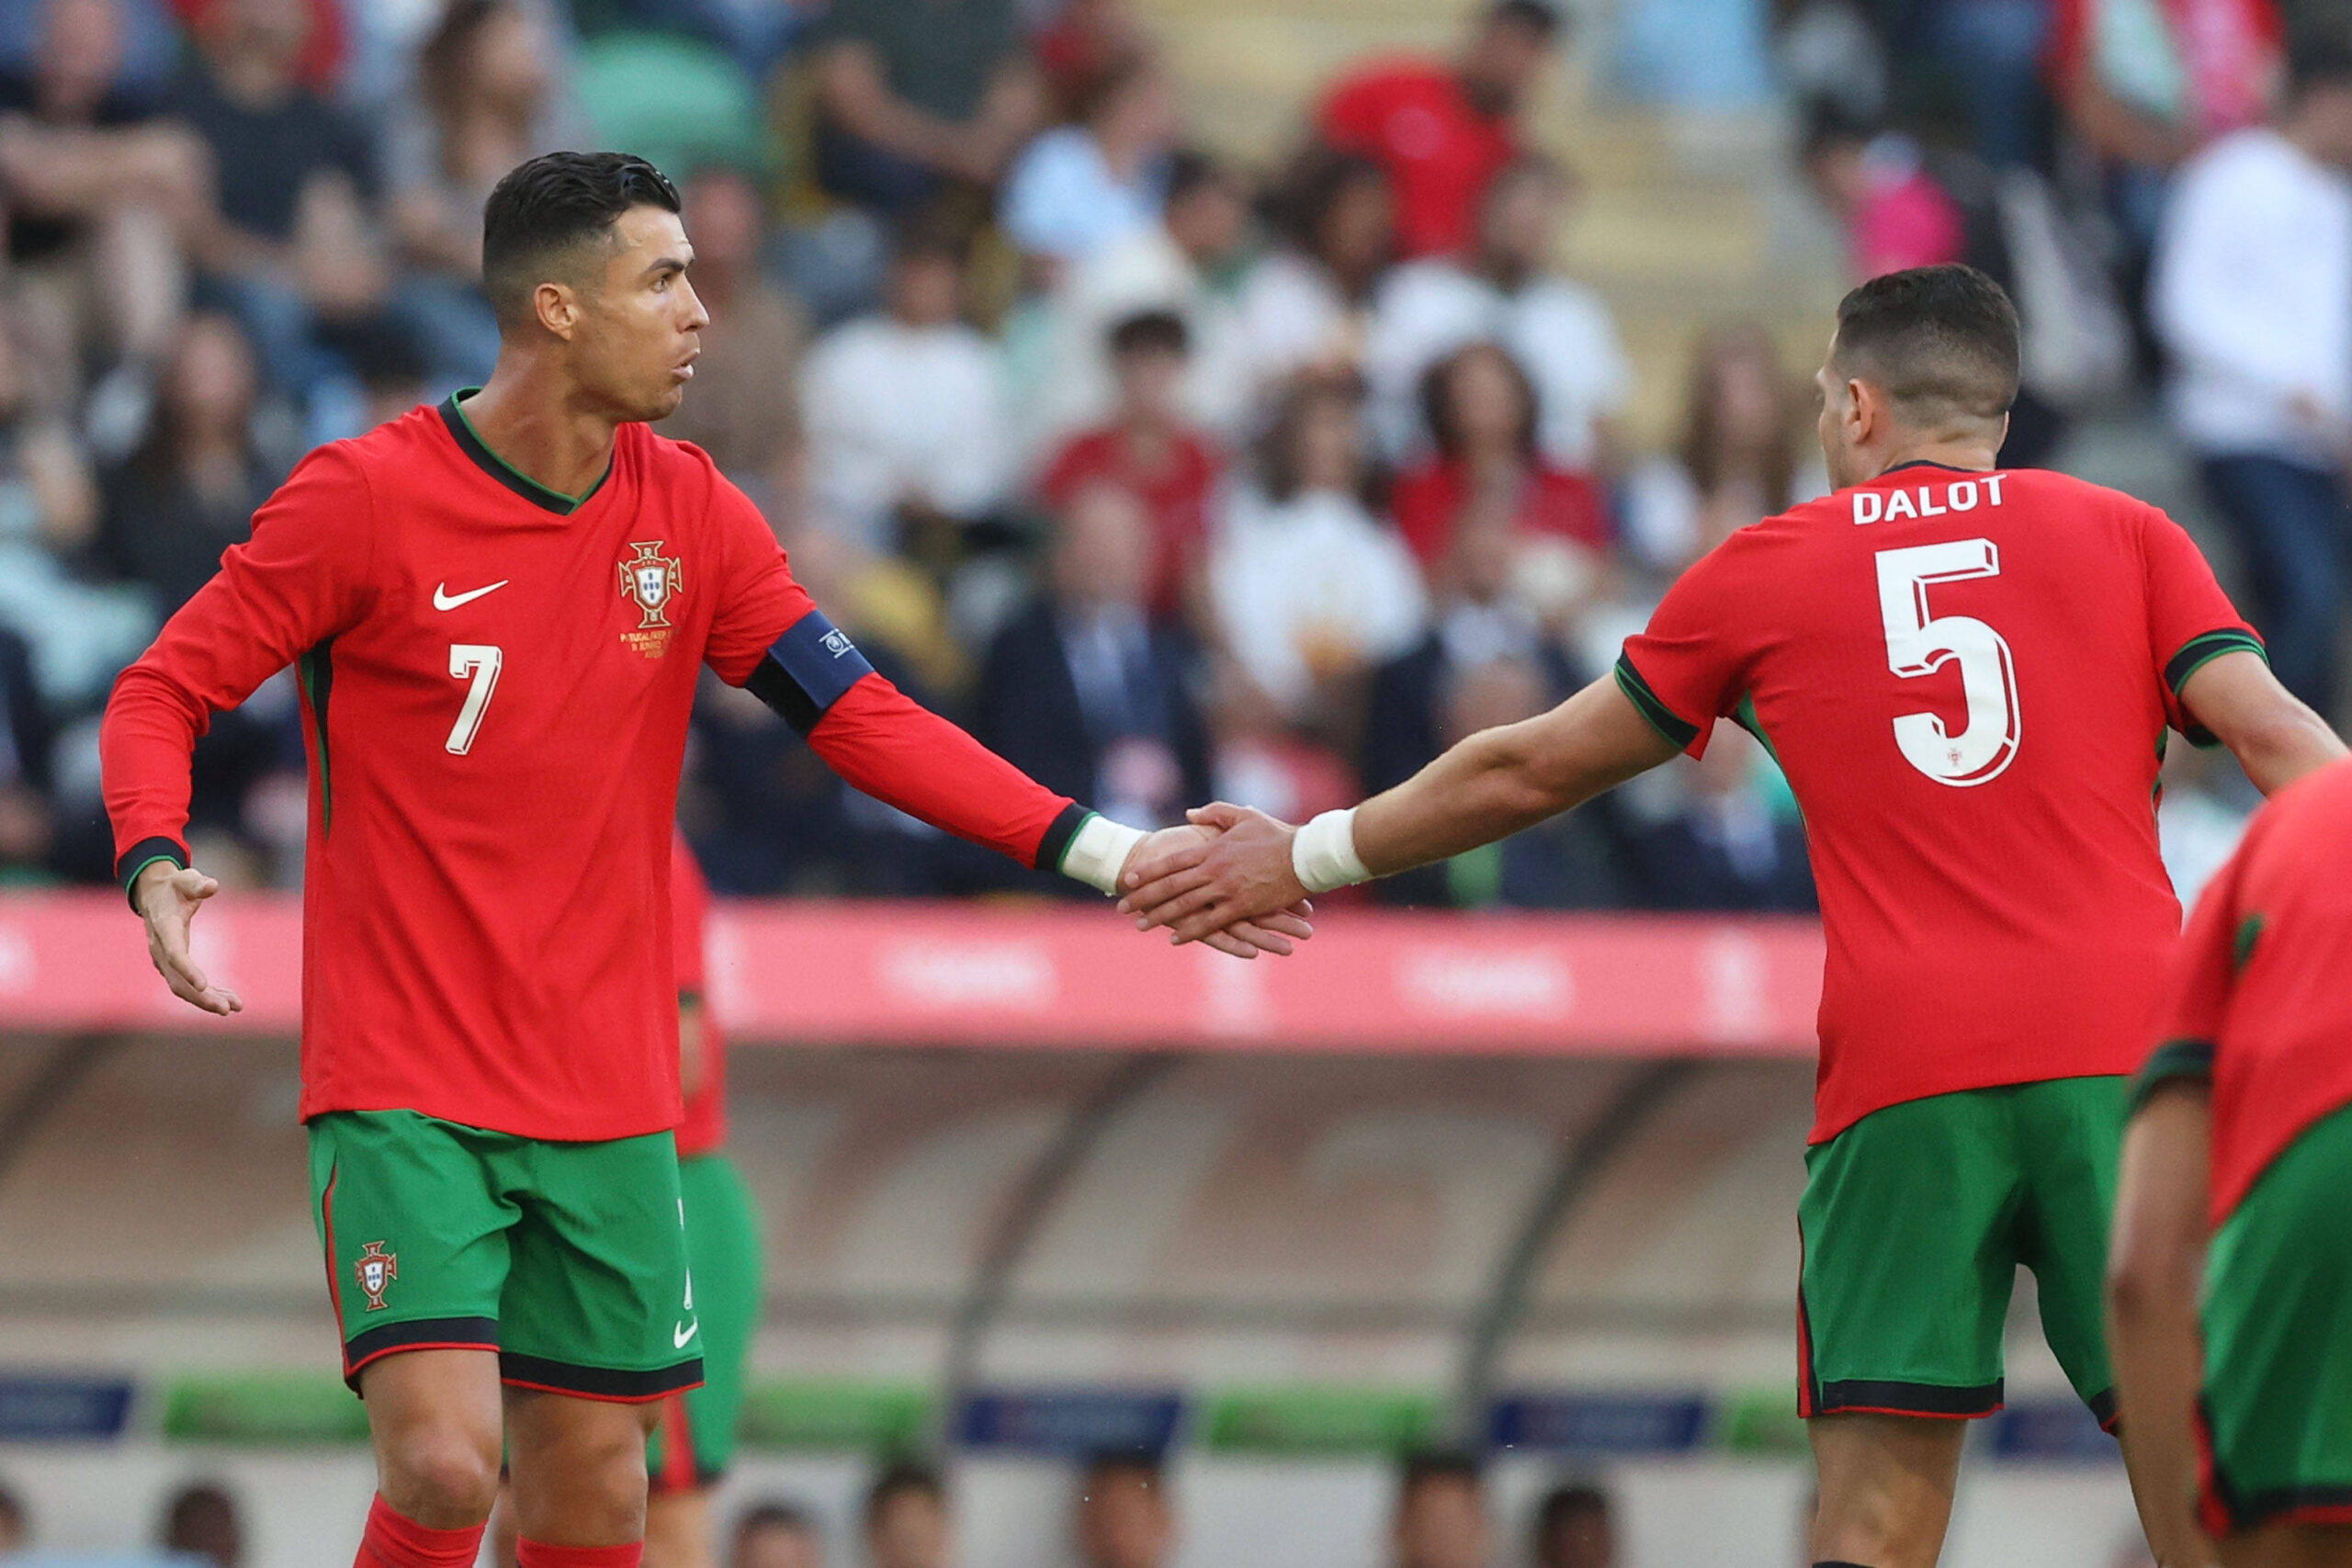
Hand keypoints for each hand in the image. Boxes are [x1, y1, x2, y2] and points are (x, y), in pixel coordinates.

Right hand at [134, 861, 241, 1015]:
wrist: (154, 895)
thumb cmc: (175, 886)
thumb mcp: (185, 879)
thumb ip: (197, 884)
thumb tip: (213, 886)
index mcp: (164, 927)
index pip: (174, 953)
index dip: (187, 970)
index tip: (204, 985)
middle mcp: (160, 949)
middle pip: (177, 981)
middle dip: (201, 997)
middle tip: (228, 1009)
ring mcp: (164, 961)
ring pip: (182, 988)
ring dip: (207, 1000)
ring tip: (236, 1007)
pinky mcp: (172, 966)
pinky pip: (188, 986)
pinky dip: (208, 994)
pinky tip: (230, 999)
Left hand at [1119, 803, 1310, 945]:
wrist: (1305, 856)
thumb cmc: (1277, 834)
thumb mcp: (1244, 815)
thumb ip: (1214, 812)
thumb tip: (1189, 814)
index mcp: (1213, 848)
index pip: (1172, 861)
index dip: (1148, 871)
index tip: (1128, 879)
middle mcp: (1214, 870)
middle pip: (1170, 886)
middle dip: (1143, 897)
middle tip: (1122, 907)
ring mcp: (1227, 890)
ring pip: (1185, 906)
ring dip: (1160, 916)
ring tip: (1140, 925)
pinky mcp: (1242, 907)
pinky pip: (1211, 922)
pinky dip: (1191, 931)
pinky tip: (1174, 938)